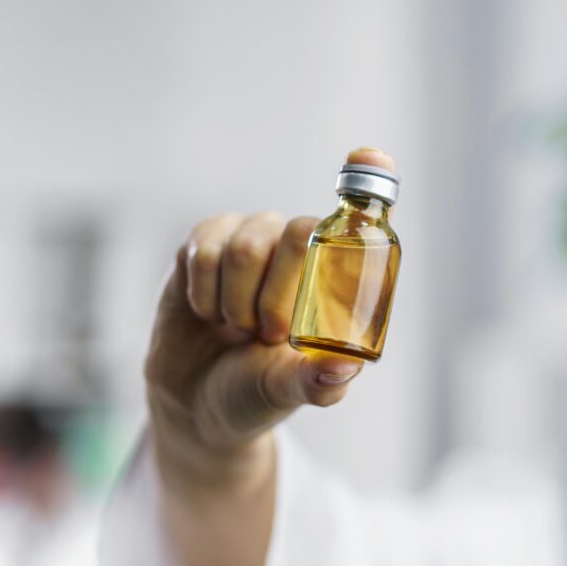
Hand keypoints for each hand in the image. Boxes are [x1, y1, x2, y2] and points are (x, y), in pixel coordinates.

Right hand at [144, 147, 396, 478]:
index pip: (346, 228)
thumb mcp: (288, 393)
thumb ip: (317, 383)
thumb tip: (346, 368)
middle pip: (297, 231)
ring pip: (248, 241)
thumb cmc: (254, 394)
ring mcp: (247, 245)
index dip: (358, 194)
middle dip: (276, 294)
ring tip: (236, 330)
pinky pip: (203, 246)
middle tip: (268, 335)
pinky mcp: (202, 247)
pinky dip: (203, 291)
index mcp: (325, 283)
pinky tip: (207, 313)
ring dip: (237, 299)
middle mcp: (292, 254)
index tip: (372, 161)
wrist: (194, 404)